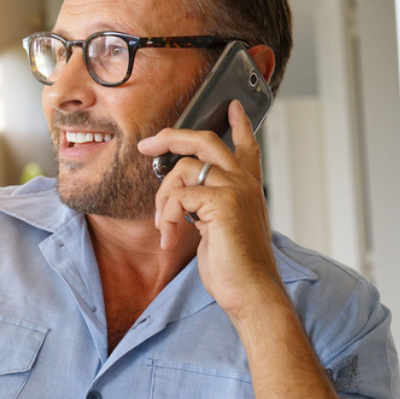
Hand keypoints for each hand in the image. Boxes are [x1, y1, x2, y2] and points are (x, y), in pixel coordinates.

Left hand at [136, 100, 286, 323]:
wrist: (252, 292)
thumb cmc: (236, 268)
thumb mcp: (220, 229)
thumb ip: (207, 205)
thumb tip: (180, 194)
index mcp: (248, 188)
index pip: (246, 146)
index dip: (239, 123)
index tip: (231, 106)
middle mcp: (245, 183)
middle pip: (205, 140)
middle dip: (171, 136)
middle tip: (147, 144)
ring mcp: (236, 189)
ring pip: (183, 168)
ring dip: (162, 198)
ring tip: (165, 226)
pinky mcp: (223, 202)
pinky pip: (178, 197)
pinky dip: (167, 218)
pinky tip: (171, 238)